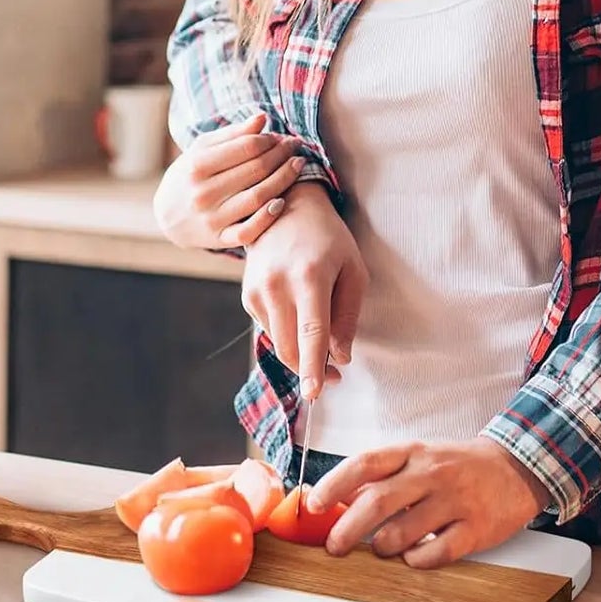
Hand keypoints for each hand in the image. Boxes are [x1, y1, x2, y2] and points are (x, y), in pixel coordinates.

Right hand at [153, 113, 305, 250]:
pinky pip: (250, 231)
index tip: (280, 136)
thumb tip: (263, 118)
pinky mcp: (220, 239)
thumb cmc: (190, 175)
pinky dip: (268, 217)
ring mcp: (212, 218)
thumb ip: (233, 134)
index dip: (269, 140)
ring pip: (258, 197)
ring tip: (298, 164)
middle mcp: (204, 192)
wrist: (167, 215)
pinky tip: (283, 201)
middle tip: (295, 146)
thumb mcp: (202, 149)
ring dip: (285, 178)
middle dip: (281, 155)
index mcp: (197, 165)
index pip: (246, 148)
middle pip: (256, 170)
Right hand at [241, 182, 365, 396]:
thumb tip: (340, 356)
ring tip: (321, 346)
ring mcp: (257, 291)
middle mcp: (277, 285)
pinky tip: (298, 314)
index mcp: (310, 277)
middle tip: (334, 375)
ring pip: (279, 343)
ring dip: (300, 354)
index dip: (314, 367)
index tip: (314, 394)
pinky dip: (287, 334)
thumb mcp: (353, 270)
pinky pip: (269, 330)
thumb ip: (348, 315)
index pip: (312, 332)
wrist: (288, 207)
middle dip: (311, 369)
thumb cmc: (329, 239)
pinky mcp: (247, 295)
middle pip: (291, 347)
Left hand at [309, 438, 552, 568]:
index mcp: (412, 453)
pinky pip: (436, 553)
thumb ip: (383, 476)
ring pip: (404, 532)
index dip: (334, 484)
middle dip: (348, 529)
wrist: (515, 468)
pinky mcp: (475, 528)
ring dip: (383, 547)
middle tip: (334, 547)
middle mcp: (431, 473)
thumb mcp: (419, 458)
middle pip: (378, 501)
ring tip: (380, 549)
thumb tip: (338, 499)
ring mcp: (455, 501)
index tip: (314, 504)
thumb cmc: (456, 466)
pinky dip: (416, 561)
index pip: (365, 463)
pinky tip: (413, 557)